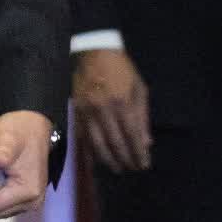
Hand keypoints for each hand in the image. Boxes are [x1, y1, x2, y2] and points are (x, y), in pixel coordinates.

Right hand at [72, 48, 151, 171]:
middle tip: (133, 169)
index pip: (132, 136)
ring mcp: (87, 111)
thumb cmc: (121, 69)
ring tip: (118, 168)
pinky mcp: (75, 112)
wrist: (93, 52)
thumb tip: (146, 143)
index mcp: (122, 102)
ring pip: (97, 144)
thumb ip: (143, 116)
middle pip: (115, 143)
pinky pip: (83, 137)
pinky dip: (92, 151)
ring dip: (109, 160)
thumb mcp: (139, 88)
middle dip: (126, 159)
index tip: (144, 165)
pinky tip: (99, 159)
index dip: (138, 153)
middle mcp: (103, 109)